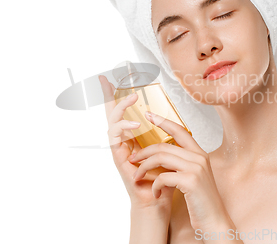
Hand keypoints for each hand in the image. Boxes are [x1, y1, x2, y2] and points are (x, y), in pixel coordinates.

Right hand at [98, 75, 175, 215]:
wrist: (156, 200)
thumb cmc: (160, 177)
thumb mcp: (166, 150)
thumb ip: (164, 134)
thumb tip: (170, 118)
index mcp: (133, 136)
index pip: (123, 111)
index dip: (118, 95)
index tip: (113, 78)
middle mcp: (122, 140)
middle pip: (111, 113)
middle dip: (107, 94)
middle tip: (106, 79)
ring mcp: (118, 148)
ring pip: (111, 121)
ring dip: (120, 107)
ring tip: (132, 98)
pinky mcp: (117, 157)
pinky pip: (115, 138)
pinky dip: (124, 128)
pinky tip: (135, 124)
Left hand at [128, 110, 232, 232]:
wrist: (215, 221)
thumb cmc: (202, 201)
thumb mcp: (195, 176)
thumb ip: (183, 163)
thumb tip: (164, 154)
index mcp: (200, 154)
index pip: (180, 130)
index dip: (163, 121)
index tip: (149, 115)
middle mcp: (199, 157)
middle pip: (164, 146)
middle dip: (144, 152)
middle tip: (133, 159)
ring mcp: (196, 168)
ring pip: (161, 158)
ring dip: (145, 168)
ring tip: (138, 177)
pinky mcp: (190, 181)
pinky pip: (163, 177)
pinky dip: (155, 185)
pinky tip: (156, 193)